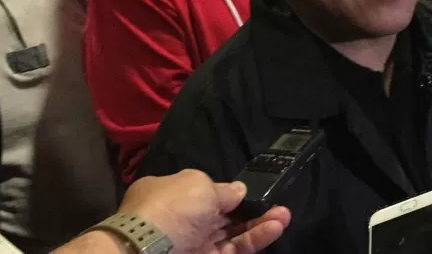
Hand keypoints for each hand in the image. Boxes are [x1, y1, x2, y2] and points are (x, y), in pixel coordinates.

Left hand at [119, 170, 290, 253]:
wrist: (148, 253)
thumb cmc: (172, 209)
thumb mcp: (199, 185)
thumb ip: (224, 189)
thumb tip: (239, 190)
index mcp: (174, 193)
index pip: (208, 192)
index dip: (232, 193)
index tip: (254, 191)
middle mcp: (185, 218)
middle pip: (225, 214)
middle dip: (252, 209)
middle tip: (278, 205)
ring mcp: (196, 243)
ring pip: (233, 233)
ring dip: (260, 224)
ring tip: (284, 216)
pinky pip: (235, 249)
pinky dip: (255, 239)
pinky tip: (274, 227)